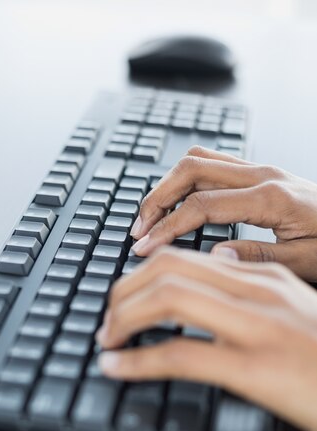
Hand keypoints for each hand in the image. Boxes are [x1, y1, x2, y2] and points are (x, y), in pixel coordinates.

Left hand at [97, 248, 316, 430]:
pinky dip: (138, 361)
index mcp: (267, 279)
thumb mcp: (293, 314)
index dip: (143, 273)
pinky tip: (116, 367)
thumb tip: (217, 274)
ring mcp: (260, 327)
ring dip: (124, 316)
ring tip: (107, 337)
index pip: (188, 257)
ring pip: (169, 299)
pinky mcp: (257, 368)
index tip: (124, 294)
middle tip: (108, 316)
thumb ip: (256, 292)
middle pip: (170, 269)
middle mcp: (260, 292)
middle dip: (125, 290)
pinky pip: (180, 355)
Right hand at [130, 146, 316, 281]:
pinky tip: (178, 201)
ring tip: (151, 216)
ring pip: (199, 160)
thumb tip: (212, 255)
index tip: (144, 247)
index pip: (201, 206)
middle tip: (138, 228)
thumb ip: (256, 257)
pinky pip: (214, 163)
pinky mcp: (261, 173)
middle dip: (157, 199)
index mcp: (272, 198)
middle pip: (191, 170)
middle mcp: (263, 175)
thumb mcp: (304, 261)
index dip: (167, 227)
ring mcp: (261, 169)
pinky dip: (186, 179)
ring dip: (168, 185)